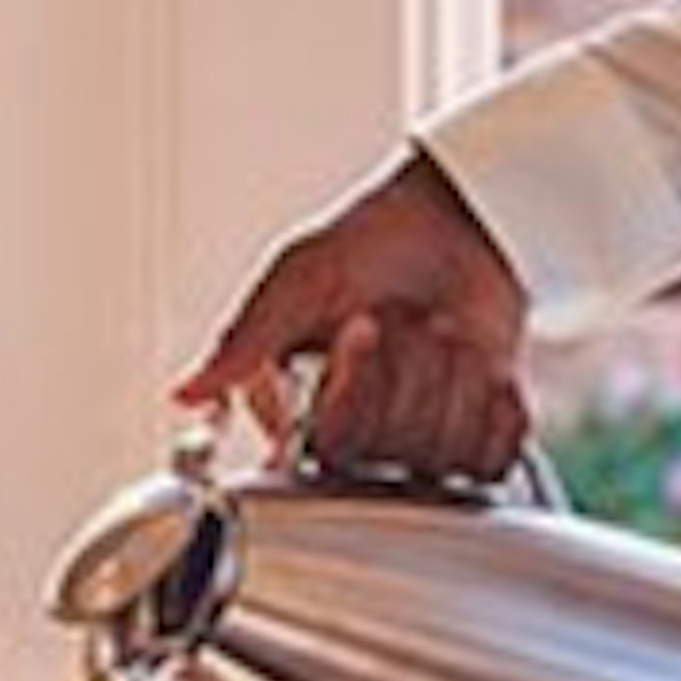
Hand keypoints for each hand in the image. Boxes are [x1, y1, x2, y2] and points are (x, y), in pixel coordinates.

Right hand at [175, 150, 531, 484]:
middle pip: (388, 449)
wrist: (465, 218)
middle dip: (410, 369)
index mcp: (300, 405)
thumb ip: (246, 341)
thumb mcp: (300, 278)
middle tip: (406, 318)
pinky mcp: (474, 442)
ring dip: (455, 380)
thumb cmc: (379, 238)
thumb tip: (185, 394)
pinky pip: (490, 462)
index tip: (364, 323)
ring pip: (441, 455)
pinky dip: (496, 408)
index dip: (356, 384)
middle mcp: (356, 433)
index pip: (329, 441)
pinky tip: (485, 368)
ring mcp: (416, 441)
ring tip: (446, 334)